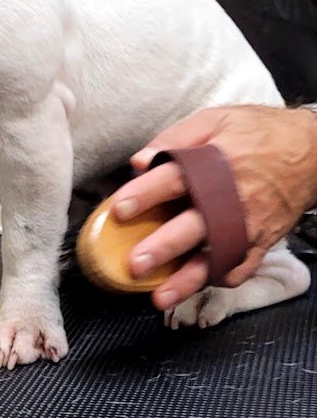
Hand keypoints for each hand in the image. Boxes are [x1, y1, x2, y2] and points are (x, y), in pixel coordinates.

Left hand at [111, 104, 316, 309]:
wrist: (312, 152)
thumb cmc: (259, 133)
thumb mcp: (217, 119)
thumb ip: (176, 138)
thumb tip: (139, 162)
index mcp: (216, 163)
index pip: (175, 179)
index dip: (145, 194)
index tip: (119, 210)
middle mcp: (232, 198)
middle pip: (194, 226)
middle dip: (164, 247)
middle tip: (136, 264)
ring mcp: (249, 224)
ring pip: (216, 258)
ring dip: (187, 281)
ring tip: (160, 298)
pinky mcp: (262, 241)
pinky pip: (241, 268)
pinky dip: (219, 280)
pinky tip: (196, 285)